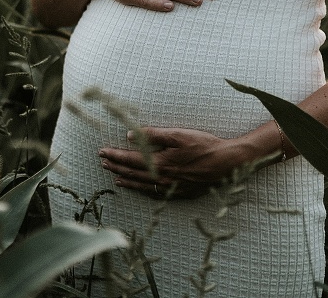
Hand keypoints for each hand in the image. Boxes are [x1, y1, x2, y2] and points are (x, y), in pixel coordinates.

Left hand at [99, 127, 238, 198]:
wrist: (225, 163)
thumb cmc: (203, 145)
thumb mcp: (178, 134)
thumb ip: (153, 135)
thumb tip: (131, 136)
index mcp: (160, 162)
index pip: (131, 159)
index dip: (115, 155)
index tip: (102, 152)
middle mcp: (163, 178)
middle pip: (133, 173)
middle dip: (116, 166)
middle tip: (103, 162)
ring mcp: (171, 187)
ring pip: (142, 185)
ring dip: (127, 179)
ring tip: (114, 176)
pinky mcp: (179, 192)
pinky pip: (155, 193)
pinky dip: (142, 189)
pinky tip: (138, 187)